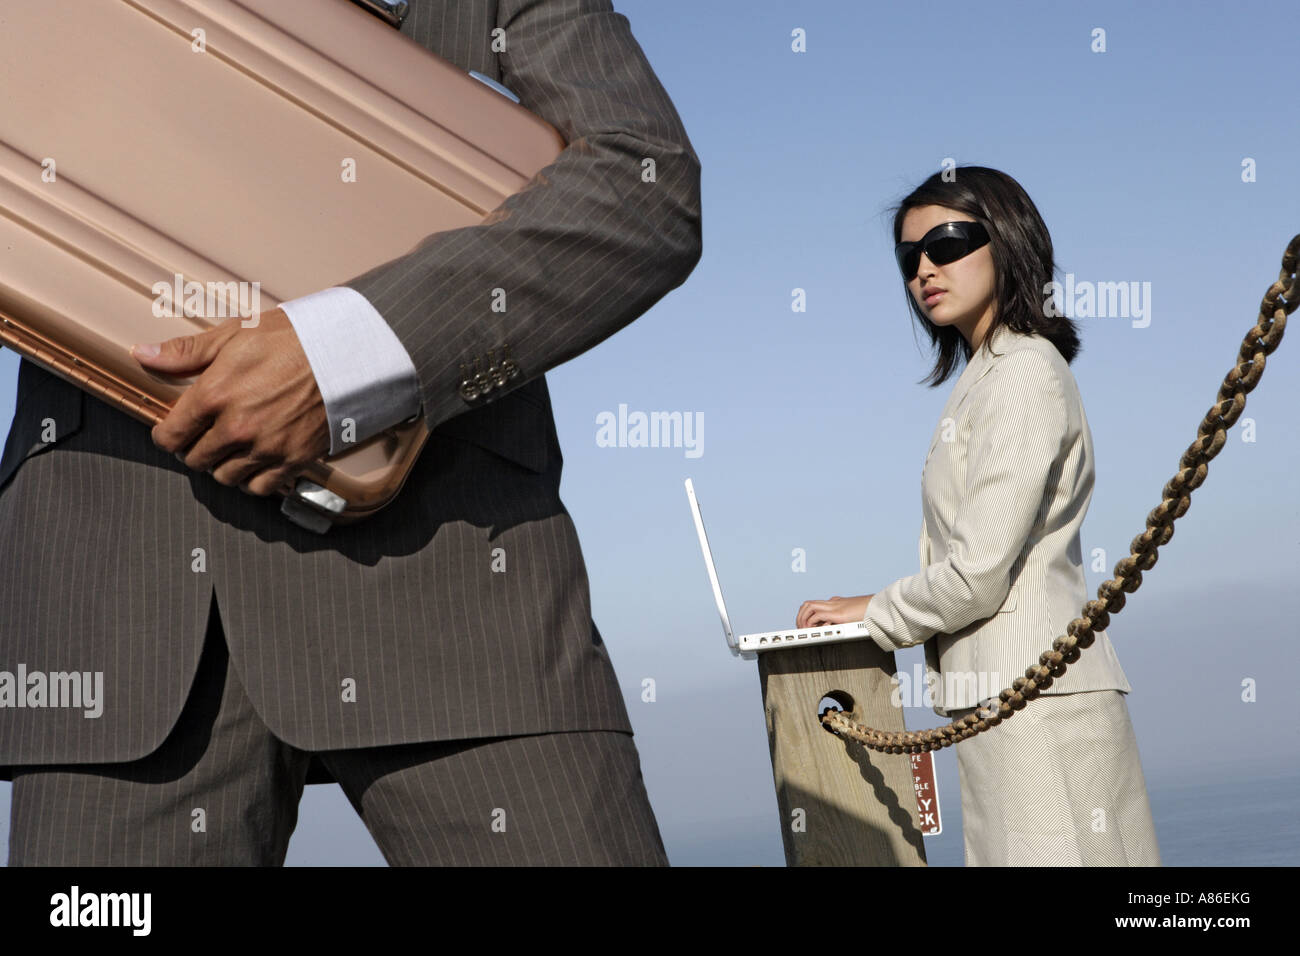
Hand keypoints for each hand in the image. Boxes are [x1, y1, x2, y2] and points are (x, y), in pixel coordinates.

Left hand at [131, 308, 329, 496]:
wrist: (346, 353)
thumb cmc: (292, 338)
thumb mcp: (235, 334)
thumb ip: (186, 352)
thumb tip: (141, 355)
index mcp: (214, 394)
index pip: (170, 436)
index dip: (168, 434)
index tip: (176, 429)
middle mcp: (236, 428)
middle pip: (195, 460)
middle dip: (196, 448)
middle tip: (208, 434)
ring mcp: (266, 447)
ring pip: (225, 477)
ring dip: (224, 464)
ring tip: (233, 446)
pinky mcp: (293, 460)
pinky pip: (259, 487)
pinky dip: (253, 479)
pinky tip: (257, 460)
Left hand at [796, 594, 872, 628]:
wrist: (881, 608)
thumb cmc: (871, 614)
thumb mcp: (854, 618)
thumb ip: (845, 621)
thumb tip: (841, 631)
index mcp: (837, 604)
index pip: (815, 605)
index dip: (806, 615)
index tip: (804, 626)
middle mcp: (833, 603)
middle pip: (808, 604)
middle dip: (801, 616)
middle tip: (801, 628)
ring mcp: (835, 607)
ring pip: (809, 606)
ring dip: (803, 618)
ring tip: (803, 630)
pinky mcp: (839, 613)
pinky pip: (818, 615)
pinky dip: (812, 622)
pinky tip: (813, 631)